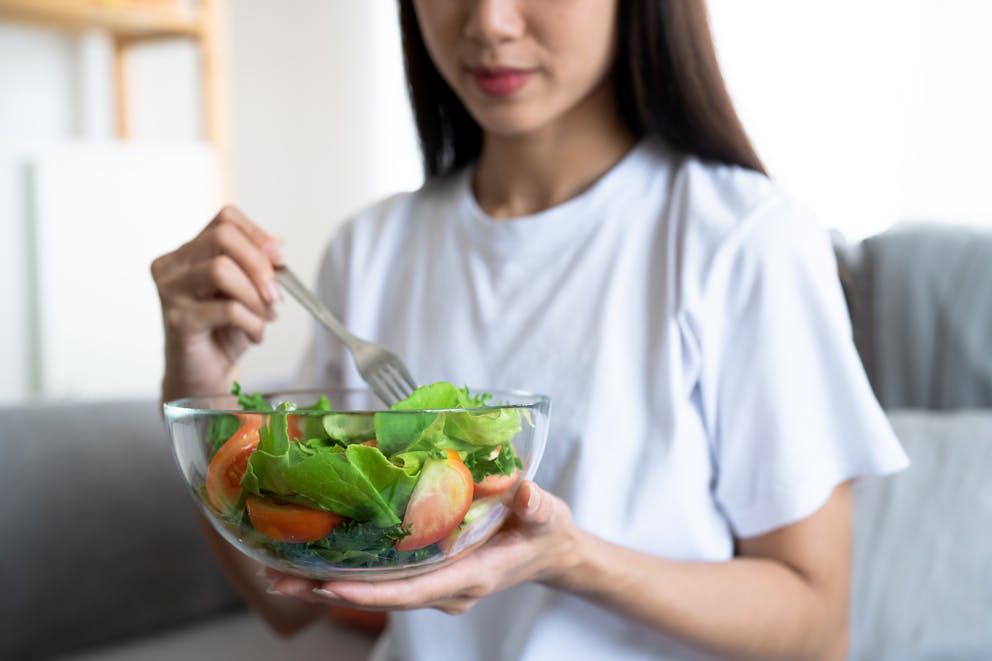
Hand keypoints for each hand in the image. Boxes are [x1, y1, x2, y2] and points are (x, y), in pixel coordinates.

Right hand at [151, 205, 282, 398]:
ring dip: (255, 296)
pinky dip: (253, 323)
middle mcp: (171, 266)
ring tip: (265, 317)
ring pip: (220, 269)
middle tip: (275, 294)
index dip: (258, 235)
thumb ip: (258, 266)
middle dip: (259, 264)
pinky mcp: (177, 320)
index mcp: (187, 252)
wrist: (203, 377)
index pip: (225, 220)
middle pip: (222, 237)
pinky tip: (254, 335)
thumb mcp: (247, 292)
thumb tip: (277, 244)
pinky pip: (227, 309)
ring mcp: (169, 291)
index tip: (280, 259)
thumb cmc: (224, 332)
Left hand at [265, 481, 580, 614]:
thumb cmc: (545, 533)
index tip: (327, 585)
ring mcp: (435, 586)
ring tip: (277, 571)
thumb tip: (521, 490)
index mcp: (469, 576)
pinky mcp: (428, 575)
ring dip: (327, 582)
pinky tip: (314, 557)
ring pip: (376, 591)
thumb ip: (535, 505)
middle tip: (276, 576)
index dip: (368, 592)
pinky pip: (383, 579)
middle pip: (380, 596)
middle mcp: (445, 588)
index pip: (411, 592)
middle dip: (328, 588)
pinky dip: (348, 570)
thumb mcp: (546, 516)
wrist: (549, 551)